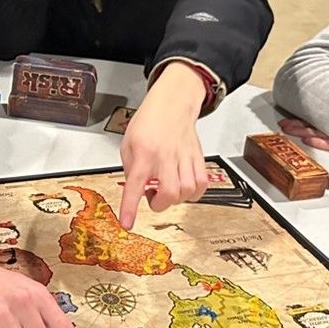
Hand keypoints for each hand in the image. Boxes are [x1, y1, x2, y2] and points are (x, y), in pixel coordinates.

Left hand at [118, 63, 207, 229]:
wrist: (172, 104)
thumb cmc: (148, 122)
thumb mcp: (128, 144)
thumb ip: (130, 169)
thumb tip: (136, 191)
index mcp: (143, 153)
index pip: (134, 185)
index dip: (129, 207)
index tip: (127, 223)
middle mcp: (165, 156)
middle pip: (169, 193)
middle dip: (160, 204)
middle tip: (153, 196)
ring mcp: (184, 157)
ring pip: (187, 191)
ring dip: (176, 198)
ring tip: (168, 188)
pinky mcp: (198, 158)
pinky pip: (201, 185)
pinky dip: (194, 193)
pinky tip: (184, 187)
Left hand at [278, 117, 328, 155]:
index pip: (318, 119)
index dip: (303, 119)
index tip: (289, 117)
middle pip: (315, 125)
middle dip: (298, 124)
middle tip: (283, 123)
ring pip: (320, 132)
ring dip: (303, 130)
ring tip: (289, 128)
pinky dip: (321, 142)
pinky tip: (310, 141)